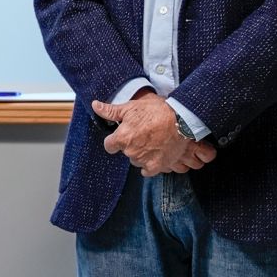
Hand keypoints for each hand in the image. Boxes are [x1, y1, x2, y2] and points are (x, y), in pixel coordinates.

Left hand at [92, 93, 215, 176]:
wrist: (181, 120)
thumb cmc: (156, 111)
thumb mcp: (131, 107)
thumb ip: (111, 111)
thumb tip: (95, 106)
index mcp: (122, 138)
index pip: (109, 145)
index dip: (115, 140)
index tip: (122, 136)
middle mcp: (131, 152)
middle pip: (125, 152)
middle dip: (131, 145)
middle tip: (143, 134)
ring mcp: (144, 160)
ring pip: (136, 160)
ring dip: (141, 154)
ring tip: (152, 141)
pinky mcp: (157, 166)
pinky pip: (147, 170)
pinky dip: (150, 164)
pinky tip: (156, 153)